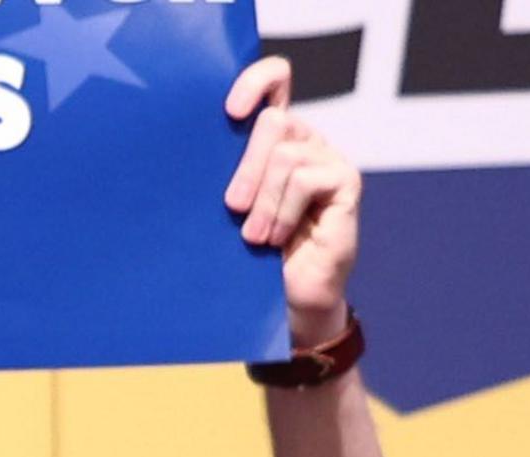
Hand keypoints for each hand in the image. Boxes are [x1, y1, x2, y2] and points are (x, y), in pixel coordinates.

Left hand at [225, 58, 363, 351]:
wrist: (283, 302)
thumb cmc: (246, 258)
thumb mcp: (226, 213)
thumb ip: (220, 179)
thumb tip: (183, 157)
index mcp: (272, 139)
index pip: (275, 81)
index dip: (255, 82)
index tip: (229, 111)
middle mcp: (304, 140)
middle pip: (273, 122)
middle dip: (245, 168)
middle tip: (232, 208)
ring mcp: (328, 158)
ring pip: (285, 156)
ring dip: (263, 202)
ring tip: (254, 238)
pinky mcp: (346, 181)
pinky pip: (306, 179)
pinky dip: (283, 212)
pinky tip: (276, 238)